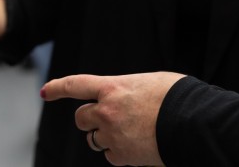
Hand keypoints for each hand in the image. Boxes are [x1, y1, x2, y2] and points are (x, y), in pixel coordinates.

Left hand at [41, 72, 185, 165]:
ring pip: (93, 140)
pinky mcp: (123, 155)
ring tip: (126, 133)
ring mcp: (113, 134)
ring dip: (102, 137)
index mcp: (112, 87)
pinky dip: (119, 153)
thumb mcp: (149, 82)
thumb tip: (127, 98)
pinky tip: (136, 146)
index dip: (58, 87)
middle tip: (104, 119)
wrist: (194, 123)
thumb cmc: (178, 97)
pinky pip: (111, 156)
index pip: (76, 85)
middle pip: (81, 118)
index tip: (45, 92)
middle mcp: (107, 110)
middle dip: (88, 119)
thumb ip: (129, 89)